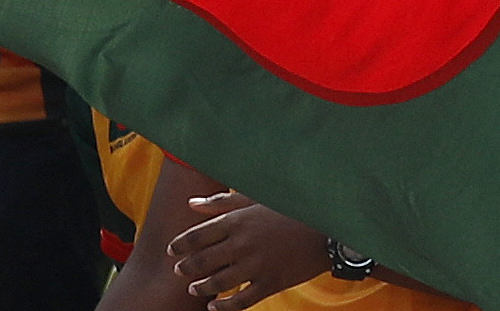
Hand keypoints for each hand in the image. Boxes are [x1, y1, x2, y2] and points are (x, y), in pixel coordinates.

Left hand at [167, 192, 329, 310]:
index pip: (197, 236)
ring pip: (216, 283)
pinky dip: (223, 307)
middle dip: (186, 268)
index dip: (181, 245)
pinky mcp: (270, 283)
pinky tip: (215, 306)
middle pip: (202, 261)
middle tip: (180, 271)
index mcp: (238, 221)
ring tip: (194, 289)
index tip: (173, 250)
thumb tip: (191, 204)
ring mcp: (256, 266)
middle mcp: (243, 244)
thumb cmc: (290, 209)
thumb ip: (222, 202)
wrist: (326, 228)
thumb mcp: (256, 199)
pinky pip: (239, 302)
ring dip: (200, 288)